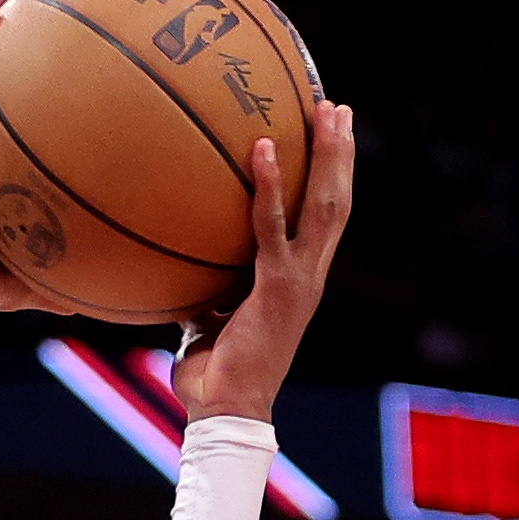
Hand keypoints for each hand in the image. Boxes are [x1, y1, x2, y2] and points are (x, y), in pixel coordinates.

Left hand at [167, 98, 359, 426]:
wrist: (226, 412)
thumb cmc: (213, 373)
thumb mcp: (209, 315)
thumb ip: (207, 284)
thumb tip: (177, 255)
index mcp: (301, 279)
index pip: (326, 219)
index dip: (334, 177)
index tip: (332, 135)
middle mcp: (311, 275)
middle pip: (338, 201)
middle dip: (342, 152)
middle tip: (338, 106)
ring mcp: (301, 281)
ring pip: (326, 206)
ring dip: (328, 155)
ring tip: (324, 110)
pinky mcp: (278, 288)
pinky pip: (273, 228)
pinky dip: (269, 186)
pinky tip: (261, 147)